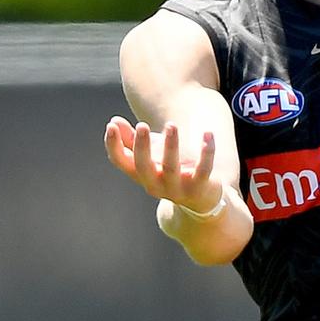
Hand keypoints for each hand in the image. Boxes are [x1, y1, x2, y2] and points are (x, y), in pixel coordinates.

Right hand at [104, 116, 221, 215]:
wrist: (200, 199)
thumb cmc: (170, 170)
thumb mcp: (151, 155)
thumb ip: (131, 140)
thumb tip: (113, 121)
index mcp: (140, 174)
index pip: (121, 162)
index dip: (113, 146)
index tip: (111, 126)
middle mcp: (155, 184)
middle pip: (143, 167)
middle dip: (141, 146)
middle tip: (142, 125)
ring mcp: (177, 188)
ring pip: (171, 169)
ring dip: (171, 146)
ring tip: (171, 125)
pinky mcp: (199, 187)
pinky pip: (204, 169)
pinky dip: (207, 152)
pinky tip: (208, 133)